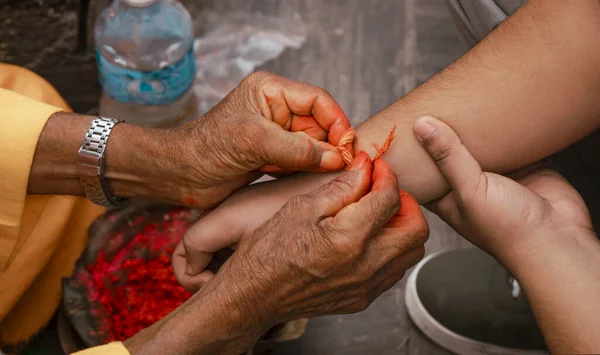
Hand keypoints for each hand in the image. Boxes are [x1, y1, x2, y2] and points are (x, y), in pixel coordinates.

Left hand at [163, 71, 351, 207]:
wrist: (181, 175)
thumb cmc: (207, 149)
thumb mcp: (254, 142)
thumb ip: (298, 149)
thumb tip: (336, 157)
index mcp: (271, 91)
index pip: (318, 100)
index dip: (337, 121)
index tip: (347, 147)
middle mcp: (276, 109)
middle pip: (320, 124)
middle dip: (328, 145)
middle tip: (337, 167)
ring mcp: (276, 133)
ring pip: (313, 145)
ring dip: (315, 161)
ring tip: (308, 173)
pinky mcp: (274, 155)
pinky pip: (301, 162)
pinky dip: (302, 171)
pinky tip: (291, 178)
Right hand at [173, 153, 428, 302]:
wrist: (253, 296)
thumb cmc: (269, 251)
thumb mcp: (301, 207)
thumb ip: (342, 187)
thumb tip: (367, 168)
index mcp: (350, 238)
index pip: (390, 198)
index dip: (386, 176)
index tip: (374, 168)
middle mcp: (366, 266)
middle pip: (416, 229)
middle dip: (406, 203)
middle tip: (382, 191)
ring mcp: (366, 287)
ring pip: (411, 253)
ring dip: (402, 227)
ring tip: (376, 213)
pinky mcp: (362, 299)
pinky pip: (394, 271)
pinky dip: (391, 249)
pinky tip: (368, 239)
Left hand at [413, 116, 594, 266]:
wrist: (558, 238)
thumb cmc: (509, 231)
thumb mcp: (469, 191)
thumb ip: (447, 157)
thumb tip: (423, 127)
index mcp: (446, 198)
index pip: (421, 172)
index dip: (410, 153)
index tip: (399, 128)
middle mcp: (468, 185)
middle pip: (448, 153)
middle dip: (440, 133)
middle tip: (427, 104)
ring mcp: (494, 173)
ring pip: (478, 143)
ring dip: (471, 126)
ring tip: (457, 99)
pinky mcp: (520, 163)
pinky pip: (507, 139)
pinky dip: (502, 126)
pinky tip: (493, 107)